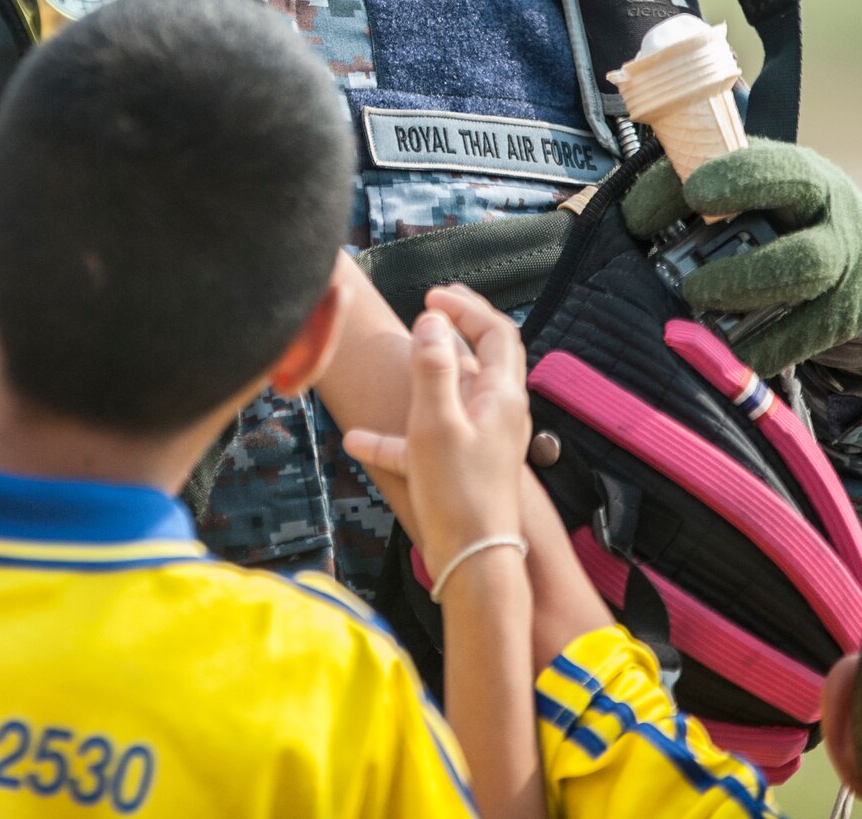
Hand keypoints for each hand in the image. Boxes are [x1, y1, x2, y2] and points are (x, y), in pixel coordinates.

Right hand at [343, 284, 529, 576]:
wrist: (474, 564)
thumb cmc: (459, 494)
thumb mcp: (436, 423)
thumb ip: (433, 368)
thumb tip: (432, 320)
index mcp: (502, 396)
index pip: (497, 332)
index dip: (467, 307)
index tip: (432, 296)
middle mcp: (499, 414)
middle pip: (484, 356)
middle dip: (457, 327)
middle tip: (432, 306)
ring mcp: (483, 440)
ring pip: (456, 394)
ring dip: (424, 376)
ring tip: (396, 359)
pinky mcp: (465, 467)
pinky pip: (431, 438)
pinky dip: (400, 433)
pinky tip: (359, 442)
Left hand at [621, 139, 861, 374]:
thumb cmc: (793, 223)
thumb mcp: (765, 193)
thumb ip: (708, 190)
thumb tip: (626, 213)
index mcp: (801, 174)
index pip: (769, 164)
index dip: (729, 178)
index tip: (688, 194)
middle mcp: (829, 216)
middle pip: (795, 213)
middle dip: (739, 241)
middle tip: (689, 271)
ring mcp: (844, 269)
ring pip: (802, 271)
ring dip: (743, 288)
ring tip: (696, 300)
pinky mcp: (845, 318)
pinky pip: (799, 338)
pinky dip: (756, 348)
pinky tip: (718, 351)